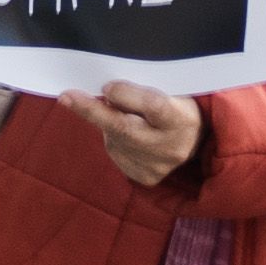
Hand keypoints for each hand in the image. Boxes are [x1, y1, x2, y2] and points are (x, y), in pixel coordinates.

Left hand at [58, 81, 203, 187]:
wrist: (198, 143)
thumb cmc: (180, 107)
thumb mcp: (173, 91)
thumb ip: (144, 89)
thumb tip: (106, 90)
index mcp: (182, 118)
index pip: (153, 106)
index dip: (128, 96)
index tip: (106, 86)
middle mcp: (171, 147)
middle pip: (124, 129)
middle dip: (92, 111)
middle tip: (67, 98)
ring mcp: (157, 167)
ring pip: (115, 140)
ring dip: (108, 124)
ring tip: (123, 114)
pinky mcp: (146, 178)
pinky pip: (117, 153)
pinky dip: (114, 139)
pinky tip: (127, 134)